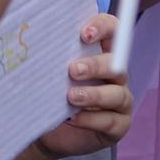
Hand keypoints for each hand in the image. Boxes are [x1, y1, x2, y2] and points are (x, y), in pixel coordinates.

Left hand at [34, 15, 131, 158]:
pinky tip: (75, 118)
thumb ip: (53, 54)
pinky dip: (92, 119)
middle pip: (116, 64)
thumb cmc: (51, 93)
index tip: (84, 34)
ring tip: (71, 97)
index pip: (112, 30)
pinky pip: (112, 121)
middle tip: (73, 70)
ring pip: (117, 94)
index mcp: (102, 52)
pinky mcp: (118, 125)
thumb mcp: (51, 72)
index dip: (103, 28)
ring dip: (94, 94)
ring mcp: (120, 100)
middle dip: (95, 65)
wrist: (48, 131)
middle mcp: (115, 74)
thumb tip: (39, 37)